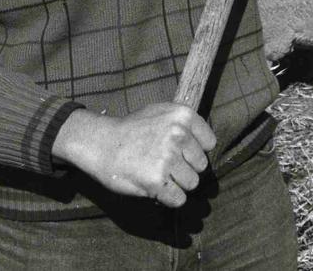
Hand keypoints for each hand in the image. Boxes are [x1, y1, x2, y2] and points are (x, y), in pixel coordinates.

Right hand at [52, 104, 216, 207]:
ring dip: (177, 184)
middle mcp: (178, 134)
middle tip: (164, 162)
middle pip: (201, 166)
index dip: (195, 150)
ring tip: (157, 172)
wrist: (103, 144)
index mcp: (182, 115)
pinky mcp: (157, 181)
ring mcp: (167, 158)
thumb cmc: (133, 129)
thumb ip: (185, 122)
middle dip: (185, 167)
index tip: (179, 149)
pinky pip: (178, 199)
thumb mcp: (160, 111)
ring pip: (192, 184)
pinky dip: (168, 198)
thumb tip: (207, 143)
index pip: (209, 143)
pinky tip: (154, 186)